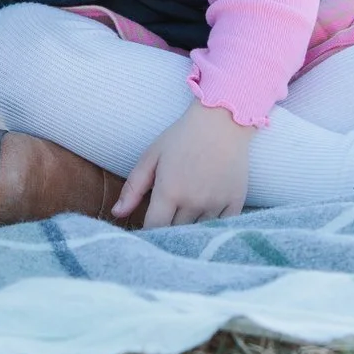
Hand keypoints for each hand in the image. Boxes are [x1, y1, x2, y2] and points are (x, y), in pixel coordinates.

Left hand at [115, 104, 254, 227]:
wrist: (222, 122)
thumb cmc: (182, 137)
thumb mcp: (151, 157)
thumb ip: (133, 187)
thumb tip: (117, 213)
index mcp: (169, 191)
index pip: (154, 228)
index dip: (148, 231)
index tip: (147, 227)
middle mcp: (193, 202)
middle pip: (176, 232)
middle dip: (168, 228)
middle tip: (166, 218)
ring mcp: (216, 204)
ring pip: (198, 231)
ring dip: (190, 227)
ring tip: (186, 213)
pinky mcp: (235, 203)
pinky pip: (221, 227)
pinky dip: (212, 226)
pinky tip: (206, 215)